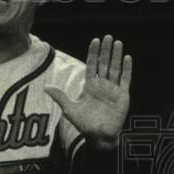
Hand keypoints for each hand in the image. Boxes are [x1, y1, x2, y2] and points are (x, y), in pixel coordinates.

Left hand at [45, 35, 131, 150]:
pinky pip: (125, 79)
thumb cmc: (85, 124)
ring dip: (116, 56)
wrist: (100, 136)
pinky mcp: (123, 95)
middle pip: (104, 63)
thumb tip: (46, 87)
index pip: (92, 65)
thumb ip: (61, 97)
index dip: (93, 53)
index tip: (95, 40)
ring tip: (118, 42)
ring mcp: (113, 89)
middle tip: (108, 36)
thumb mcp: (70, 110)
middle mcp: (102, 85)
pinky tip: (127, 57)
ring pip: (115, 68)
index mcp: (90, 86)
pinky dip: (127, 69)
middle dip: (106, 50)